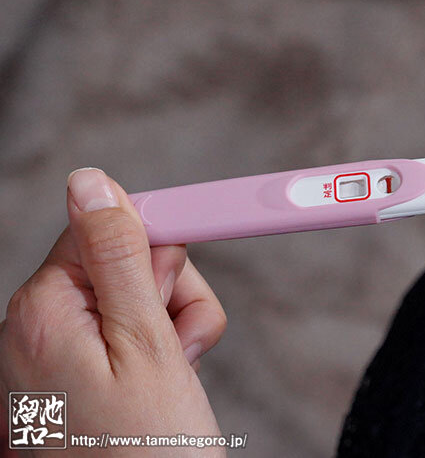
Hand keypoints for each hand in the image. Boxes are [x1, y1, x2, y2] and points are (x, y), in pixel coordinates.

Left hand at [0, 168, 226, 456]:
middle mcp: (38, 325)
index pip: (105, 225)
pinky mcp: (80, 374)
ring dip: (174, 325)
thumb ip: (119, 256)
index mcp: (43, 308)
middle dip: (170, 293)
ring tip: (175, 373)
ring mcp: (59, 353)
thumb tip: (91, 182)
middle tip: (176, 344)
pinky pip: (131, 332)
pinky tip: (166, 384)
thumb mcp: (145, 344)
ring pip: (139, 296)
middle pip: (126, 260)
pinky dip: (163, 350)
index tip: (197, 254)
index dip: (159, 239)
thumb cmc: (146, 453)